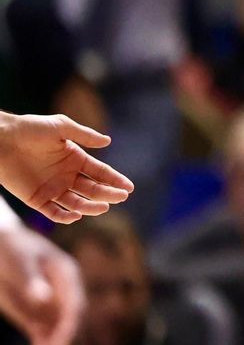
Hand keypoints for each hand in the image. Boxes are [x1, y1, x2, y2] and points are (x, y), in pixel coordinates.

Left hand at [0, 113, 132, 222]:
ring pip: (77, 203)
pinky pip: (54, 213)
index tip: (129, 188)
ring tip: (104, 207)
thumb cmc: (30, 129)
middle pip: (93, 189)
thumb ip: (85, 135)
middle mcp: (67, 176)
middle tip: (121, 197)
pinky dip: (66, 217)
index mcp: (75, 159)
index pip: (100, 173)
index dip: (115, 180)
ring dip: (91, 207)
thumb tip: (108, 141)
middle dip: (108, 194)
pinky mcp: (36, 200)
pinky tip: (77, 215)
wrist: (1, 140)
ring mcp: (52, 189)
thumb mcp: (61, 127)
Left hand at [0, 224, 82, 344]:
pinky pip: (42, 344)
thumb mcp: (17, 260)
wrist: (0, 246)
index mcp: (68, 277)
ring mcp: (53, 310)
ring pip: (58, 341)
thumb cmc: (9, 246)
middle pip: (71, 329)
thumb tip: (44, 299)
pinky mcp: (38, 321)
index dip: (70, 328)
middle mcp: (66, 296)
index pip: (76, 307)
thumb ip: (30, 279)